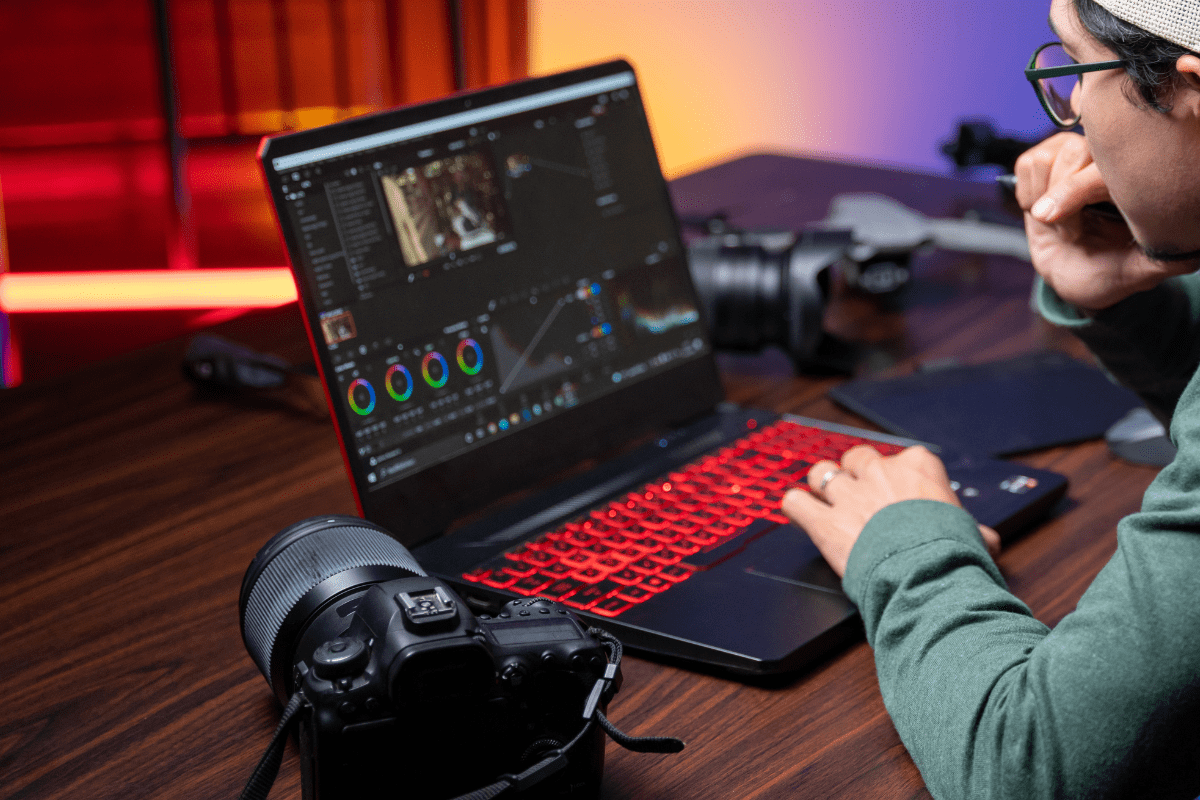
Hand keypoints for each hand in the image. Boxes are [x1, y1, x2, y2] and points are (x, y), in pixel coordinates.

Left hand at [780, 445, 999, 576]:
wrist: (929, 575)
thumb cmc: (954, 553)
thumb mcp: (972, 535)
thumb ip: (973, 530)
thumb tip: (988, 540)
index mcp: (918, 466)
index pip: (902, 458)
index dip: (896, 479)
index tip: (898, 497)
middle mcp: (880, 472)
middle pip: (856, 458)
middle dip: (855, 475)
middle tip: (859, 498)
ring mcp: (849, 494)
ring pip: (821, 472)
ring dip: (821, 487)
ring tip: (825, 502)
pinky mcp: (824, 521)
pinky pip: (794, 501)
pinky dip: (796, 509)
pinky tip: (800, 515)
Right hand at [1015, 132, 1186, 310]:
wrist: (1073, 279)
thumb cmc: (1109, 273)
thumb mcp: (1138, 271)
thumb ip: (1164, 259)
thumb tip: (1193, 249)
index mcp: (1135, 181)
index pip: (1105, 166)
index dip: (1076, 188)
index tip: (1053, 219)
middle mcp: (1106, 164)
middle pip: (1074, 151)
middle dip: (1059, 195)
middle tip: (1067, 232)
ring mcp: (1075, 160)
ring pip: (1046, 156)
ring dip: (1042, 195)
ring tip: (1055, 222)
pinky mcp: (1045, 166)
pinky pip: (1026, 164)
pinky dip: (1025, 191)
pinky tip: (1038, 210)